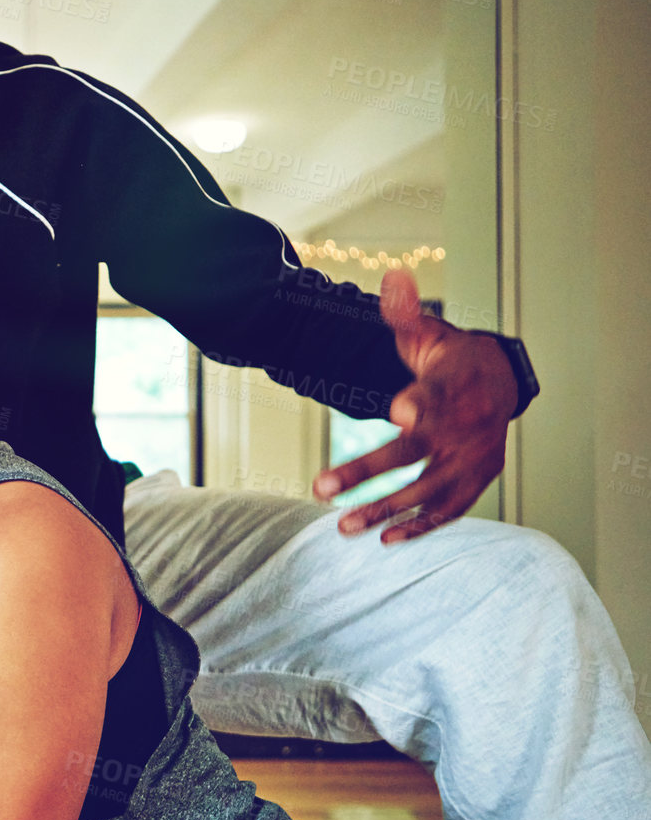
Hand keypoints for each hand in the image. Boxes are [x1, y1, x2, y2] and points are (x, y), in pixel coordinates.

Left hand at [312, 269, 517, 542]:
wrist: (499, 383)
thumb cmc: (449, 359)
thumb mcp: (429, 333)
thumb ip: (404, 314)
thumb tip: (391, 279)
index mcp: (450, 388)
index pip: (433, 396)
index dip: (418, 403)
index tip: (398, 411)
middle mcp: (464, 427)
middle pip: (416, 453)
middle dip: (369, 471)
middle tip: (321, 489)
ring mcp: (473, 458)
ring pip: (429, 490)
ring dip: (386, 510)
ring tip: (343, 527)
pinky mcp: (476, 481)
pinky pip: (449, 510)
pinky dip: (420, 527)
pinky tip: (385, 540)